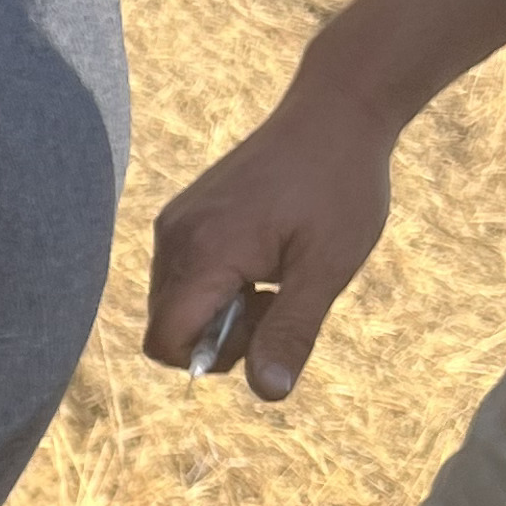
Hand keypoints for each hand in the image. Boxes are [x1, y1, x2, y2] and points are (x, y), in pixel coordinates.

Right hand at [141, 73, 402, 399]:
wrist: (335, 111)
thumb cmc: (340, 187)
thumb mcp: (327, 268)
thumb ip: (292, 332)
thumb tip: (269, 394)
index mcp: (205, 253)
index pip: (165, 342)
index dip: (210, 358)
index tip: (265, 326)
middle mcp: (175, 237)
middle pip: (168, 327)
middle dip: (222, 335)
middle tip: (281, 298)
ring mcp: (176, 222)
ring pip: (175, 302)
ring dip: (222, 309)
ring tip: (275, 274)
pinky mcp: (185, 213)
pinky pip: (183, 274)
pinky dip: (219, 283)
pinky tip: (264, 254)